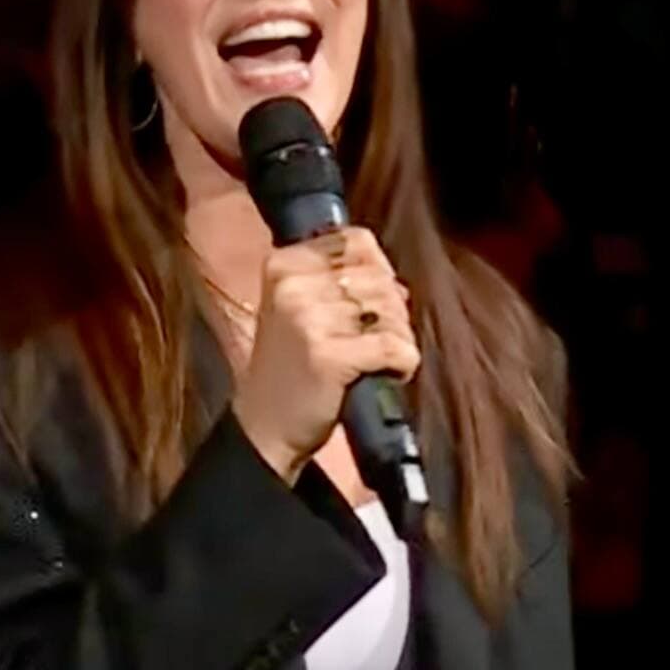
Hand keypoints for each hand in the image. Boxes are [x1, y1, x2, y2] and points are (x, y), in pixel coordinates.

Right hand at [231, 229, 419, 483]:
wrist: (264, 428)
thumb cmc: (291, 368)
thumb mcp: (300, 308)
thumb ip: (339, 282)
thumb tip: (397, 282)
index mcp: (284, 265)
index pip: (357, 241)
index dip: (379, 271)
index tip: (370, 305)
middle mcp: (293, 285)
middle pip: (380, 278)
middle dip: (392, 312)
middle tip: (376, 342)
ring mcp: (309, 319)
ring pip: (392, 311)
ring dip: (399, 338)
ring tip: (378, 359)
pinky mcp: (330, 355)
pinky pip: (395, 346)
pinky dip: (404, 363)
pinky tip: (388, 374)